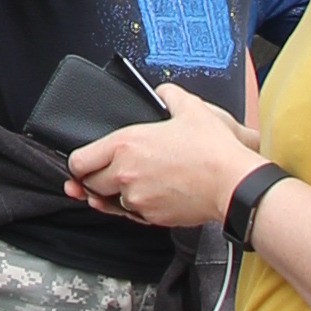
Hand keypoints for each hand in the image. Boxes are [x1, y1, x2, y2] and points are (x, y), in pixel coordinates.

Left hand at [70, 94, 260, 227]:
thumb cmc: (212, 149)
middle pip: (89, 185)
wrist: (233, 183)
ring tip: (126, 184)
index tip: (83, 162)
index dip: (78, 162)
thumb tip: (162, 92)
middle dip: (92, 180)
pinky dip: (133, 207)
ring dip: (113, 195)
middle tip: (100, 174)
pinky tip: (143, 196)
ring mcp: (137, 200)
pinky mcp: (151, 218)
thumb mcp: (189, 107)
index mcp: (125, 145)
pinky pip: (131, 215)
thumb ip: (168, 94)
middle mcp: (125, 175)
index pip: (79, 161)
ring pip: (110, 203)